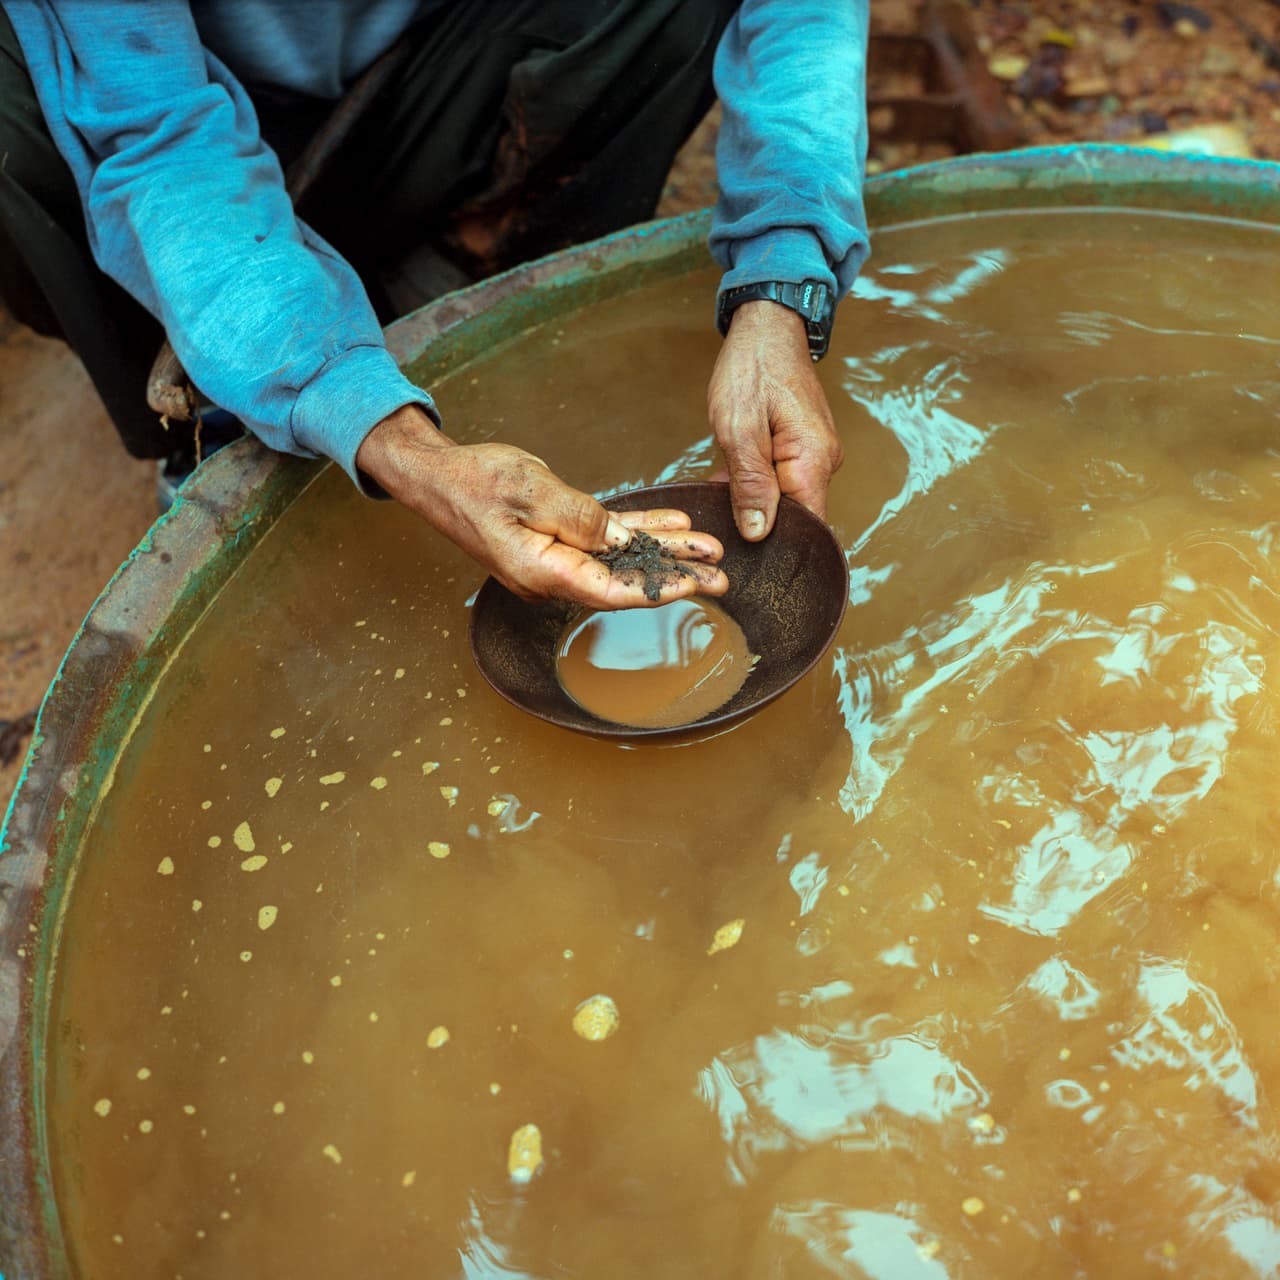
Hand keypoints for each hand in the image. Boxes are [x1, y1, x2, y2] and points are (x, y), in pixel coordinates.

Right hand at [356, 406, 727, 607]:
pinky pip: (605, 541)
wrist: (438, 476)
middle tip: (721, 575)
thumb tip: (619, 538)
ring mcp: (556, 559)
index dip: (659, 588)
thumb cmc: (474, 482)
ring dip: (664, 552)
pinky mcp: (558, 540)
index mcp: (542, 571)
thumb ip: (579, 517)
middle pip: (625, 581)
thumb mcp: (530, 491)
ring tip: (707, 548)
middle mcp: (552, 575)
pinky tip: (672, 528)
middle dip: (675, 575)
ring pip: (621, 559)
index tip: (698, 584)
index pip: (612, 590)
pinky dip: (638, 533)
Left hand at [707, 299, 842, 539]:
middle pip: (794, 515)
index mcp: (813, 460)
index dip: (778, 544)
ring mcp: (811, 455)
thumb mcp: (739, 428)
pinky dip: (751, 483)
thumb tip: (759, 533)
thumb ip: (750, 483)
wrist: (766, 326)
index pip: (808, 526)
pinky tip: (725, 480)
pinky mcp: (799, 448)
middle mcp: (821, 462)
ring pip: (782, 497)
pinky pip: (778, 479)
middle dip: (758, 522)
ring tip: (718, 493)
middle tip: (718, 519)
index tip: (745, 552)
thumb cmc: (752, 368)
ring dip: (750, 499)